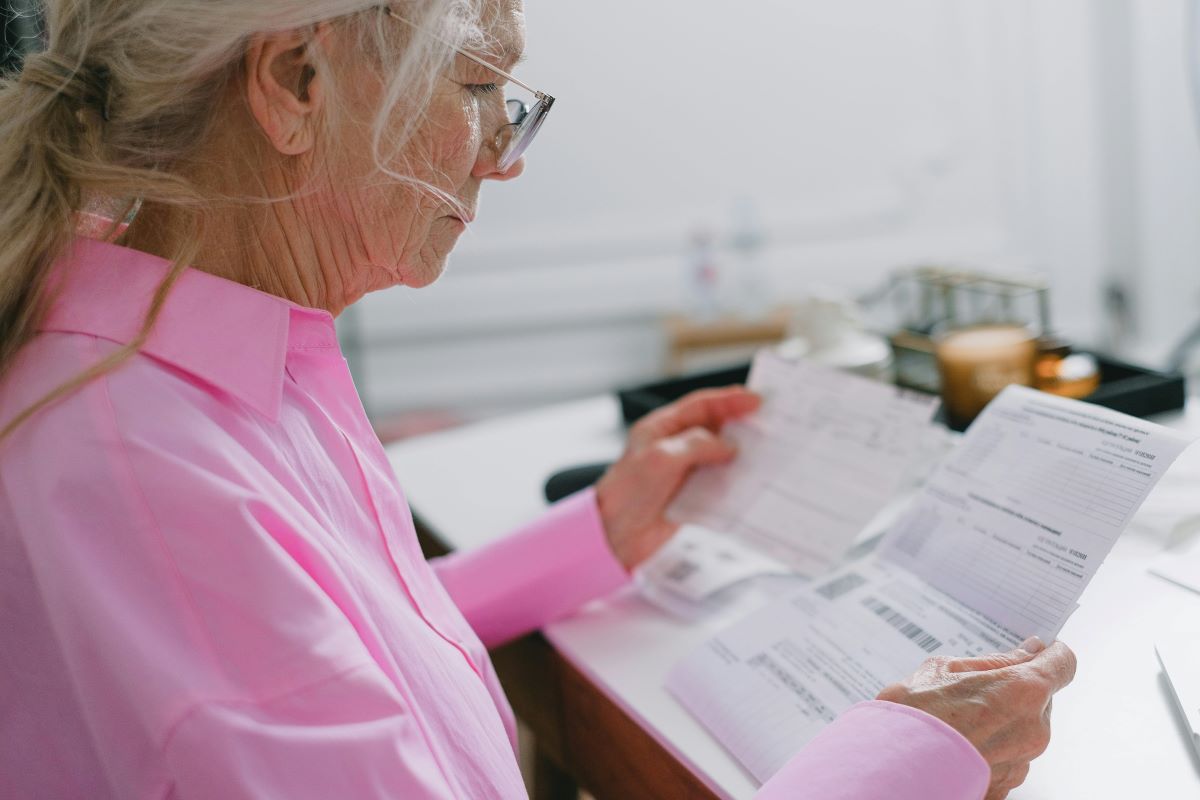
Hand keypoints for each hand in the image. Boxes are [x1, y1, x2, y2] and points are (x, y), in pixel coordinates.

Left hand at [594, 386, 759, 569]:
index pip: (701, 406)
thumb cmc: (625, 493)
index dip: (730, 400)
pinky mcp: (689, 494)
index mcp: (661, 428)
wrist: (613, 535)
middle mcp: (673, 446)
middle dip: (741, 425)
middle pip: (714, 427)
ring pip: (720, 455)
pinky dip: (735, 481)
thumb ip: (697, 445)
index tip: (756, 400)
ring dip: (742, 454)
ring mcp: (682, 471)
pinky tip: (750, 482)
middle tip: (769, 423)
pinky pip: (718, 482)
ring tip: (767, 452)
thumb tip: (728, 445)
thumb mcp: (662, 459)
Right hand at [876, 637, 1076, 799]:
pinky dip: (991, 750)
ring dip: (1002, 722)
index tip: (1040, 651)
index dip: (1051, 655)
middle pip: (1040, 699)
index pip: (1063, 664)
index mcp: (1024, 690)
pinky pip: (1010, 759)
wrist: (892, 767)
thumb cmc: (914, 716)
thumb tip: (1027, 651)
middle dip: (1016, 691)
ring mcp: (1022, 762)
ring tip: (959, 722)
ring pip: (1024, 730)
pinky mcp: (1008, 786)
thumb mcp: (945, 669)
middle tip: (975, 689)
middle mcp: (1033, 729)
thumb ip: (994, 662)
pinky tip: (960, 745)